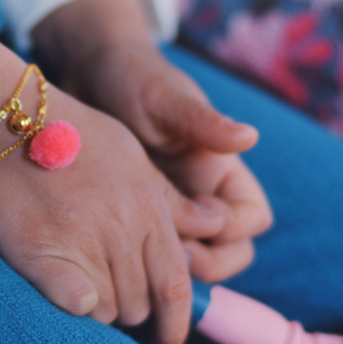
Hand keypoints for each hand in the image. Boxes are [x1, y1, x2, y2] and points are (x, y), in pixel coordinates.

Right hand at [0, 85, 215, 343]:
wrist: (2, 120)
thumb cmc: (65, 132)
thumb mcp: (130, 155)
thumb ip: (166, 199)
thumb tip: (205, 228)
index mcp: (150, 207)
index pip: (177, 285)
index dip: (176, 324)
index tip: (167, 341)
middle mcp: (124, 229)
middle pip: (141, 304)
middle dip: (129, 310)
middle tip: (106, 294)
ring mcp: (85, 243)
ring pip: (108, 310)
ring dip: (97, 307)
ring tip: (76, 278)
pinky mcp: (45, 256)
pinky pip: (77, 305)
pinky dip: (73, 304)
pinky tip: (60, 285)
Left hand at [32, 0, 273, 281]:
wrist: (91, 74)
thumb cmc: (136, 79)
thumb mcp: (165, 99)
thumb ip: (203, 122)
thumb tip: (249, 138)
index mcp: (221, 170)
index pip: (250, 218)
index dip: (231, 228)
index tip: (195, 215)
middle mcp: (203, 195)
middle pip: (229, 251)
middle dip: (206, 264)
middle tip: (167, 257)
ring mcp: (171, 209)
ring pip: (190, 259)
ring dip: (171, 269)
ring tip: (135, 258)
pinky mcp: (139, 217)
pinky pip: (151, 252)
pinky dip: (139, 262)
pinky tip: (112, 257)